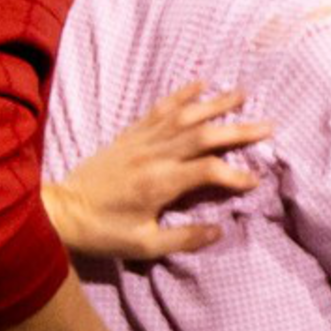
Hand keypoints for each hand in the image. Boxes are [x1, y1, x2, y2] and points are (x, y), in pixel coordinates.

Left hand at [46, 85, 272, 262]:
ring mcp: (142, 140)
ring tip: (242, 93)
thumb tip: (220, 230)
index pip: (208, 171)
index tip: (254, 181)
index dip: (235, 175)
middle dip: (238, 130)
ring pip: (185, 116)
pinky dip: (181, 94)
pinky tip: (200, 84)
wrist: (62, 211)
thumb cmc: (103, 232)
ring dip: (216, 103)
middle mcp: (155, 155)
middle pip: (204, 136)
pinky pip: (160, 109)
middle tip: (268, 125)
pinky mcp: (131, 134)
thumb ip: (184, 237)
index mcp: (160, 183)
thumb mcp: (144, 245)